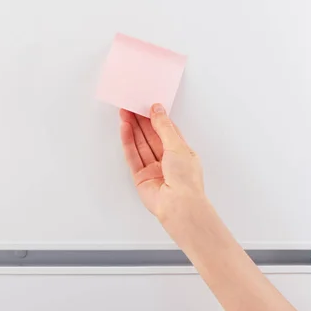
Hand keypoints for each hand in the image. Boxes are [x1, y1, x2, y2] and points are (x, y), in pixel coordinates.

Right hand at [119, 104, 209, 246]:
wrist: (179, 205)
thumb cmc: (186, 180)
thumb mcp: (177, 146)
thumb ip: (164, 127)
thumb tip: (157, 110)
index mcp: (181, 152)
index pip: (166, 130)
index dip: (156, 117)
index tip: (146, 104)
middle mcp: (167, 160)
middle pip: (151, 136)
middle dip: (141, 121)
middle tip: (131, 106)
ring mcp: (153, 169)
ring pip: (140, 144)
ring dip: (132, 128)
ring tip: (124, 113)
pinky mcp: (141, 177)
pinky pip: (132, 156)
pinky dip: (128, 142)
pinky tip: (125, 129)